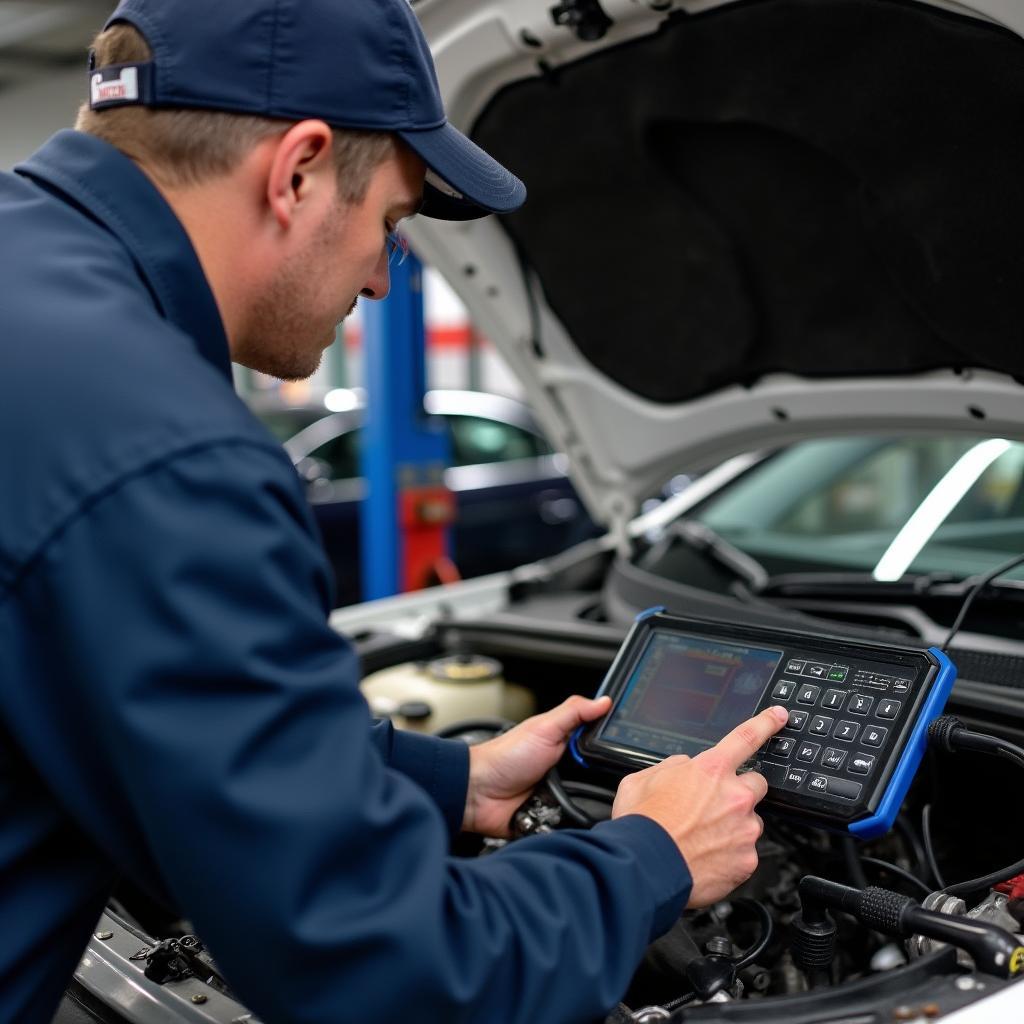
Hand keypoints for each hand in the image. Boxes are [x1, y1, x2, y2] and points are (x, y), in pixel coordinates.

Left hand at [462, 694, 611, 836]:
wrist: (478, 792)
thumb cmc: (504, 756)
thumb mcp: (543, 728)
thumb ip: (574, 712)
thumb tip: (603, 701)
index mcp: (564, 746)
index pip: (597, 747)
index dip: (607, 750)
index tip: (616, 751)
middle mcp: (564, 771)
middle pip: (597, 779)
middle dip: (593, 782)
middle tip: (578, 775)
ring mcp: (557, 795)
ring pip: (587, 803)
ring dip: (578, 801)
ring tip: (562, 794)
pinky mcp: (551, 818)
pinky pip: (569, 824)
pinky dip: (565, 820)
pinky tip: (556, 812)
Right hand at [611, 706, 788, 907]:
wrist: (644, 868)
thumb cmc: (642, 824)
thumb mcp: (643, 779)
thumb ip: (671, 767)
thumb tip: (684, 767)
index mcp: (710, 770)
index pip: (746, 737)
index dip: (766, 723)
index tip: (779, 716)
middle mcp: (734, 797)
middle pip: (757, 784)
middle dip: (741, 790)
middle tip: (716, 805)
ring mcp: (743, 830)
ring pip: (750, 822)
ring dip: (734, 825)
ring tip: (704, 838)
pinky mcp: (746, 861)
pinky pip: (745, 853)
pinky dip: (730, 855)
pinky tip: (707, 857)